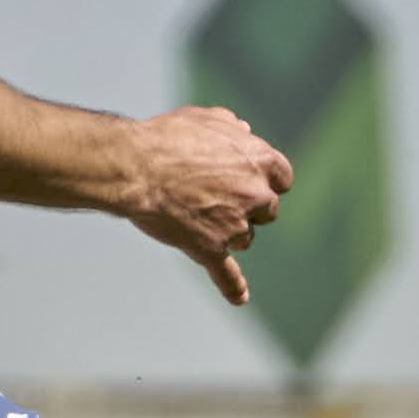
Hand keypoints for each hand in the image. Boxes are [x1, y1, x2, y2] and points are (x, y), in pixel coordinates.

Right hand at [121, 106, 292, 304]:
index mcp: (260, 160)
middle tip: (213, 196)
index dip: (264, 179)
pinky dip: (233, 287)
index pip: (282, 177)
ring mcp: (235, 225)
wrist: (137, 167)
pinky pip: (227, 274)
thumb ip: (232, 127)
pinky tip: (239, 298)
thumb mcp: (206, 119)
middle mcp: (255, 194)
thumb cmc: (168, 138)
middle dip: (248, 206)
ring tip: (192, 213)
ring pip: (245, 237)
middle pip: (267, 210)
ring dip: (228, 230)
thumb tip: (247, 133)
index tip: (248, 179)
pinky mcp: (212, 249)